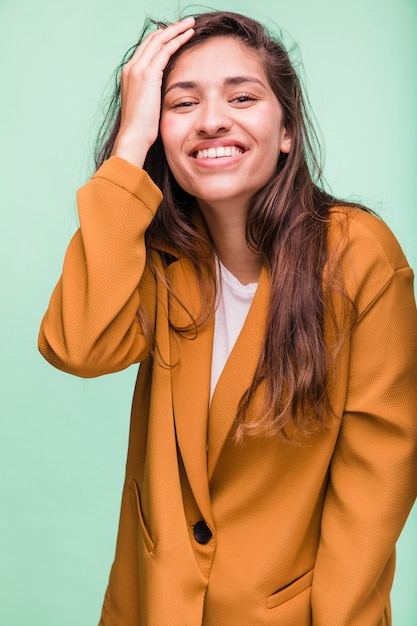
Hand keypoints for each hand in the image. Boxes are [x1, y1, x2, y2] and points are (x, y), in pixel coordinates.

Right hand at [111, 17, 194, 167]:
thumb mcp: (146, 106)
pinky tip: (189, 35)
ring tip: (191, 24)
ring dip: (176, 29)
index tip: (176, 35)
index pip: (147, 48)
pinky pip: (165, 50)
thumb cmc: (141, 129)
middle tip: (186, 24)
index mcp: (129, 74)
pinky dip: (177, 40)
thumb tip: (163, 94)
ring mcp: (138, 69)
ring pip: (159, 40)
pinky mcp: (148, 74)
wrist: (134, 136)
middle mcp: (131, 67)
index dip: (162, 39)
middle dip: (170, 29)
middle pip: (152, 39)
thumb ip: (152, 94)